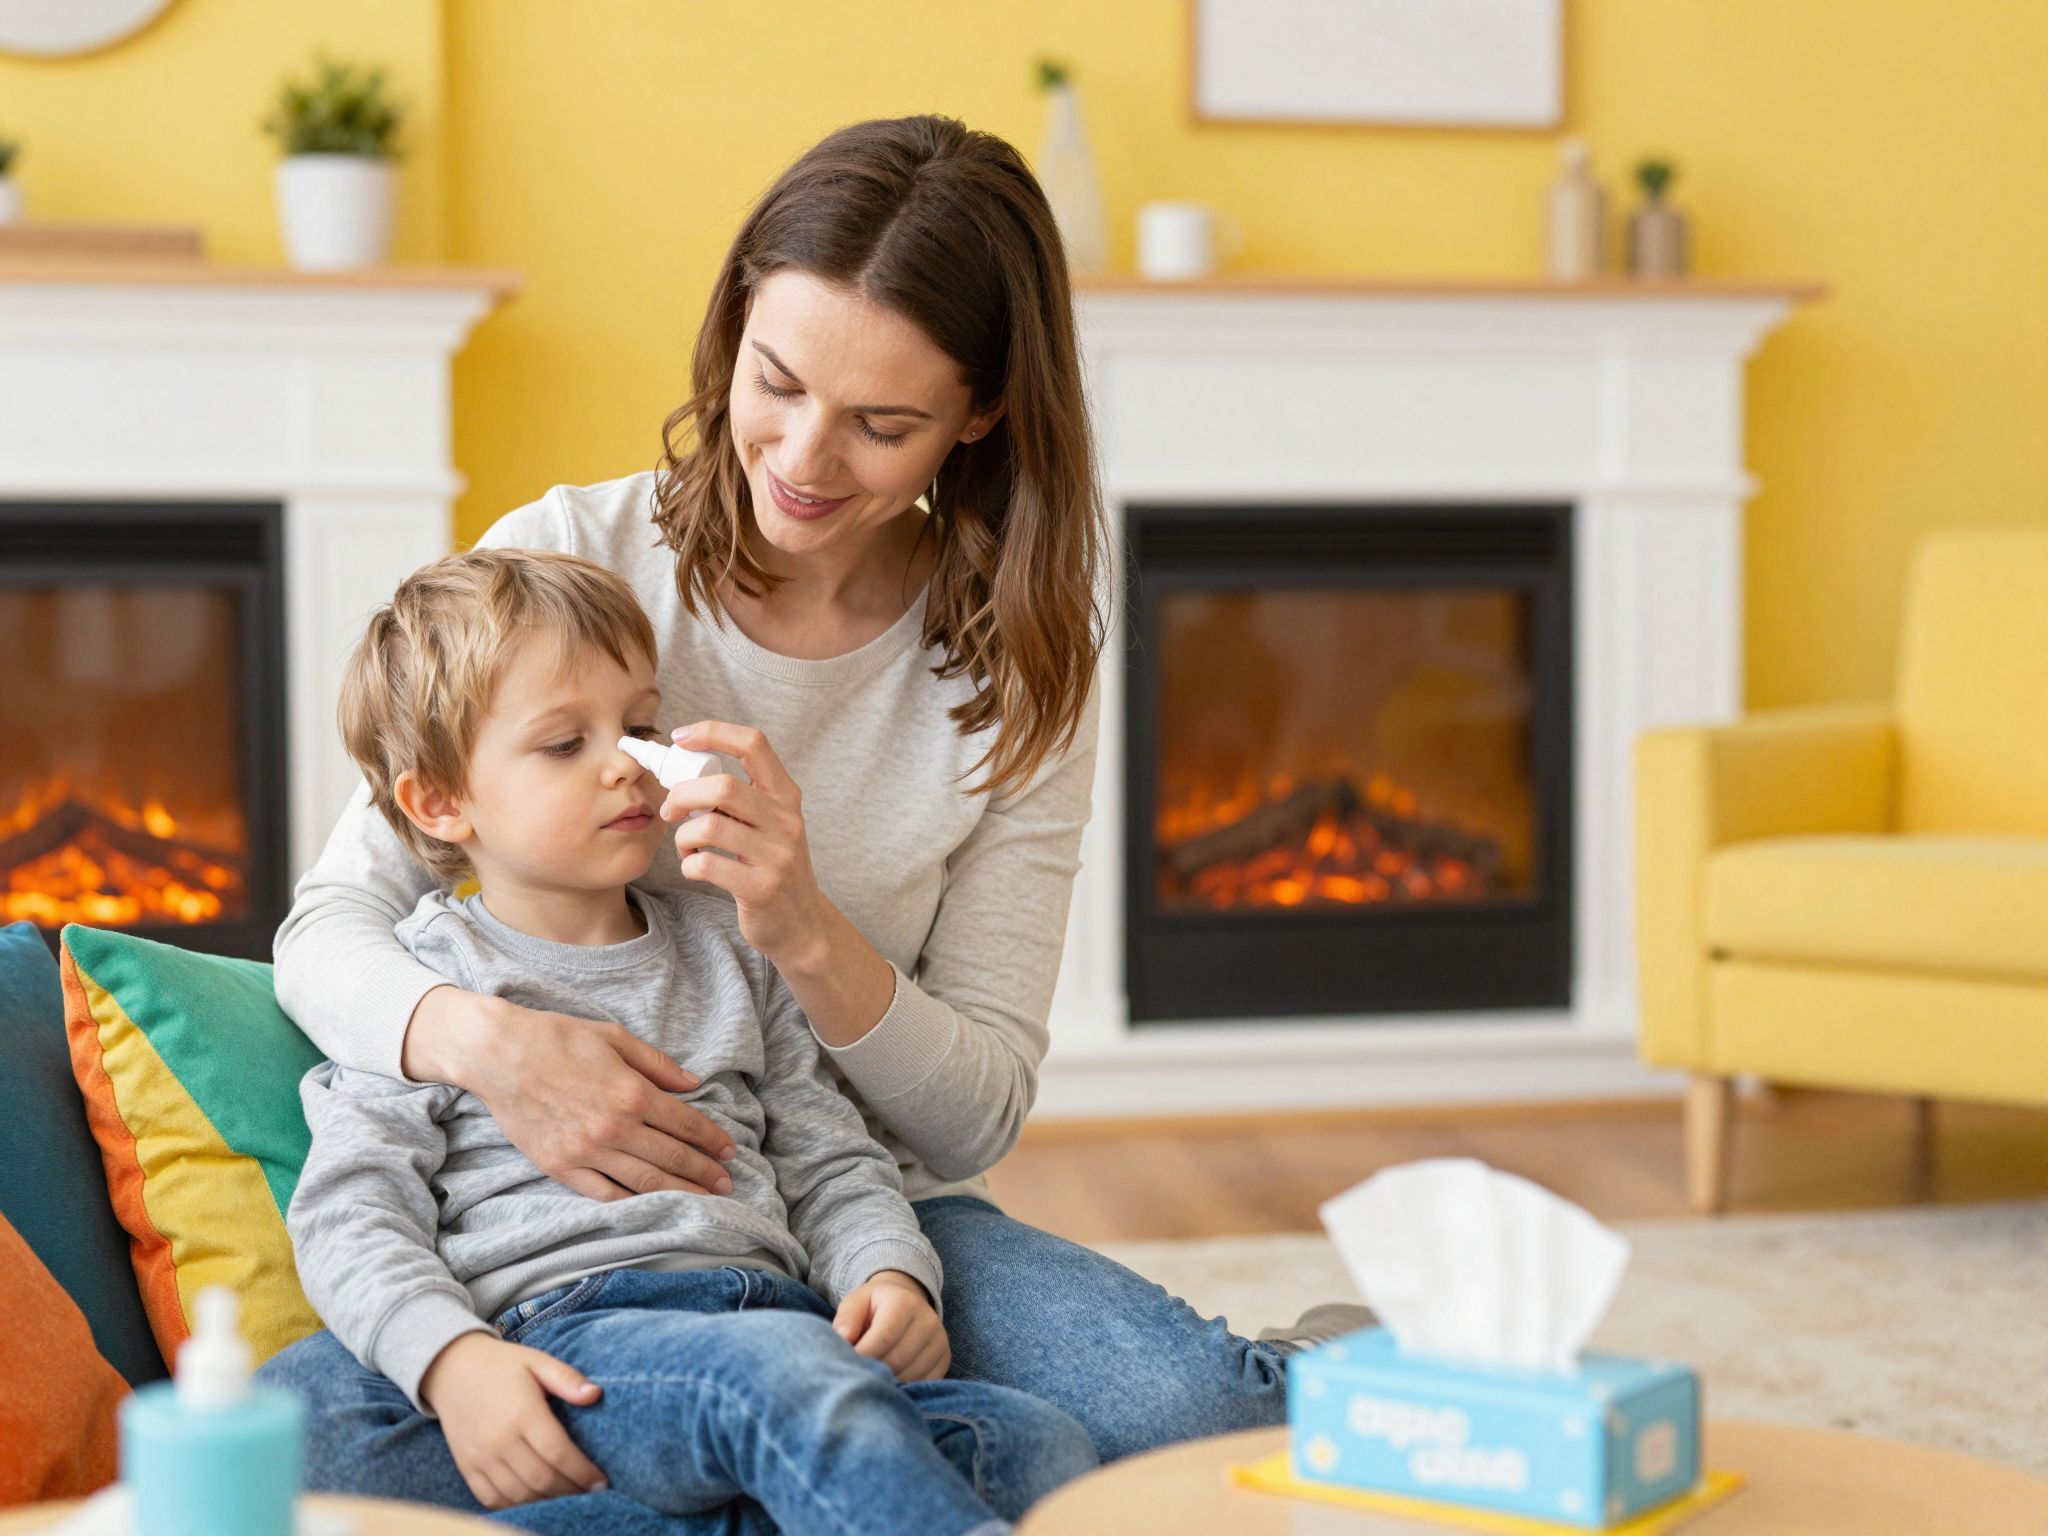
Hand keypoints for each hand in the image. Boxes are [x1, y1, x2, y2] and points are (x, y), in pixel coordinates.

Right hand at [408, 986, 738, 1202]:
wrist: (498, 1053)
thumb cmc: (558, 1038)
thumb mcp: (615, 1037)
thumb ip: (657, 1064)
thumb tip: (693, 1082)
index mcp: (632, 1093)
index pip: (685, 1124)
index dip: (712, 1140)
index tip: (730, 1151)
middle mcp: (614, 1126)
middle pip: (671, 1158)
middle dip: (704, 1172)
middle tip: (726, 1185)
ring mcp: (586, 1151)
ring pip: (644, 1181)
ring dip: (679, 1192)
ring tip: (702, 1201)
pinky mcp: (560, 1167)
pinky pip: (604, 1194)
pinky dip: (632, 1203)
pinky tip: (652, 1206)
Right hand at [420, 1334, 606, 1510]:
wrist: (451, 1369)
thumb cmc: (501, 1365)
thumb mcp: (537, 1361)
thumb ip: (567, 1379)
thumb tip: (596, 1394)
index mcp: (522, 1413)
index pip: (559, 1454)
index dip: (583, 1472)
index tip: (601, 1482)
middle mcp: (499, 1440)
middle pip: (542, 1480)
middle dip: (571, 1491)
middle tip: (590, 1493)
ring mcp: (480, 1457)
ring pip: (519, 1495)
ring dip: (547, 1501)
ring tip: (568, 1496)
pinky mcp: (467, 1467)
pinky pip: (492, 1499)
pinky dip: (516, 1505)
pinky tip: (535, 1500)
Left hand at [660, 723, 829, 964]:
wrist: (801, 924)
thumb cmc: (771, 866)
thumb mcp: (769, 824)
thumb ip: (740, 798)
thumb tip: (683, 771)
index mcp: (786, 796)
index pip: (753, 744)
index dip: (713, 732)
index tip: (681, 737)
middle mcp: (786, 821)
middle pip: (723, 786)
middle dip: (682, 795)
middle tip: (670, 811)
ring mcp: (777, 856)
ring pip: (708, 826)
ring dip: (682, 837)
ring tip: (686, 846)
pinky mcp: (761, 888)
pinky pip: (706, 865)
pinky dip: (688, 865)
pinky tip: (695, 868)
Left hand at [832, 1271, 949, 1382]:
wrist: (904, 1301)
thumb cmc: (874, 1306)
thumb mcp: (856, 1302)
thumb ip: (847, 1318)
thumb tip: (843, 1338)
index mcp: (904, 1302)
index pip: (884, 1337)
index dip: (863, 1355)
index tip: (846, 1366)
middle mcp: (928, 1320)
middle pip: (897, 1360)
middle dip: (873, 1371)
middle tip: (857, 1375)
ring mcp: (940, 1341)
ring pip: (911, 1375)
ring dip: (889, 1382)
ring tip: (872, 1377)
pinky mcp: (944, 1359)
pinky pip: (924, 1383)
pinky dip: (905, 1387)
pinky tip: (891, 1381)